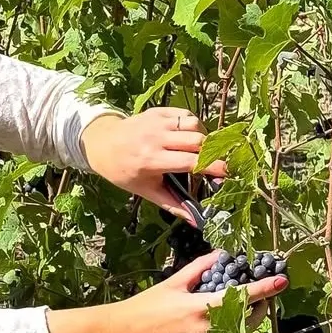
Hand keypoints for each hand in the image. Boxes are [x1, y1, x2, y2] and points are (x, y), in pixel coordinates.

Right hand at [45, 251, 286, 332]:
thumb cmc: (145, 307)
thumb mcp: (173, 283)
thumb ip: (200, 268)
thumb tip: (221, 255)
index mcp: (201, 309)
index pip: (243, 297)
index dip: (265, 288)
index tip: (281, 281)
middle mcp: (208, 331)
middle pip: (248, 319)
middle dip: (258, 306)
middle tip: (260, 294)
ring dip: (244, 320)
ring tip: (241, 307)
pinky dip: (228, 331)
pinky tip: (219, 322)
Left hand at [80, 108, 227, 222]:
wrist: (102, 144)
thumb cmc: (123, 171)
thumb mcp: (145, 191)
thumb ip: (171, 204)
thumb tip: (195, 221)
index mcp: (151, 161)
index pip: (190, 162)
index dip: (212, 167)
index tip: (229, 172)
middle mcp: (155, 139)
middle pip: (197, 141)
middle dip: (211, 152)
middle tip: (216, 162)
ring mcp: (157, 122)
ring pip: (194, 124)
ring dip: (203, 137)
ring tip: (200, 150)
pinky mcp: (158, 111)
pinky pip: (186, 115)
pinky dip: (193, 125)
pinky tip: (188, 137)